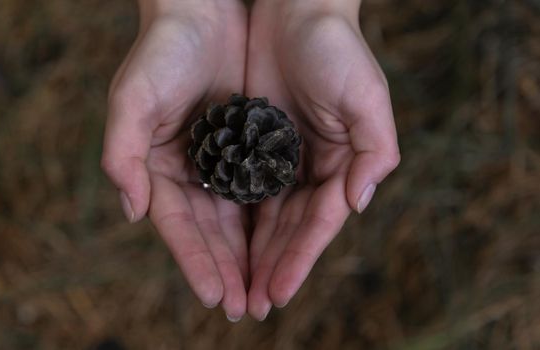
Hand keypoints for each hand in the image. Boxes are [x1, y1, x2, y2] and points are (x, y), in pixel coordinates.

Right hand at [101, 0, 249, 320]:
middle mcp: (191, 173)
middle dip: (229, 272)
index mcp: (159, 170)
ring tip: (268, 292)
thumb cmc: (162, 52)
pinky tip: (283, 246)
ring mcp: (221, 163)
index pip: (179, 228)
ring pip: (239, 220)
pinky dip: (270, 220)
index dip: (196, 263)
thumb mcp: (131, 99)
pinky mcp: (250, 148)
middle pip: (211, 234)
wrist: (203, 12)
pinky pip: (261, 192)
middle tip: (248, 309)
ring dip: (252, 257)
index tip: (217, 296)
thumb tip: (134, 213)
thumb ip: (123, 156)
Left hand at [245, 0, 399, 319]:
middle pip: (289, 229)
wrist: (294, 10)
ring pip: (264, 217)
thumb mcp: (367, 95)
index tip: (276, 294)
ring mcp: (281, 159)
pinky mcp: (252, 144)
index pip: (317, 223)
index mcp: (341, 164)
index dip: (298, 260)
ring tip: (234, 288)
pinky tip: (222, 244)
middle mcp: (311, 168)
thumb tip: (357, 205)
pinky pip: (242, 189)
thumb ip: (374, 151)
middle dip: (271, 268)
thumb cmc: (336, 48)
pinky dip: (235, 219)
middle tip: (249, 306)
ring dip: (251, 254)